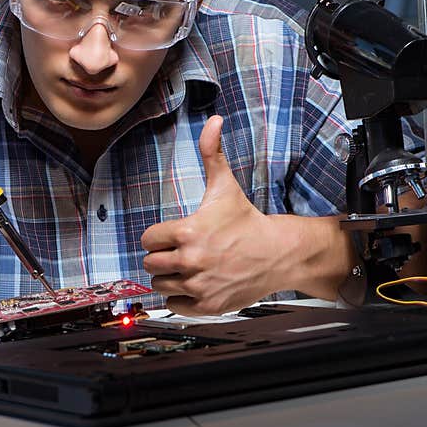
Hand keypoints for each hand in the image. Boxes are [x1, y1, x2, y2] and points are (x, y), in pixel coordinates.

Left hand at [141, 115, 285, 314]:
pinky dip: (180, 298)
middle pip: (151, 263)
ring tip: (189, 267)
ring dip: (170, 277)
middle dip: (162, 257)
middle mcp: (192, 261)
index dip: (158, 236)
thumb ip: (212, 153)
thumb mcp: (225, 186)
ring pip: (160, 285)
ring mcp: (199, 285)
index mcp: (189, 232)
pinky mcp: (207, 305)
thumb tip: (213, 121)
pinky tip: (195, 284)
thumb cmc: (248, 221)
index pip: (148, 239)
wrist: (278, 253)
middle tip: (182, 252)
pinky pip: (174, 305)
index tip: (173, 235)